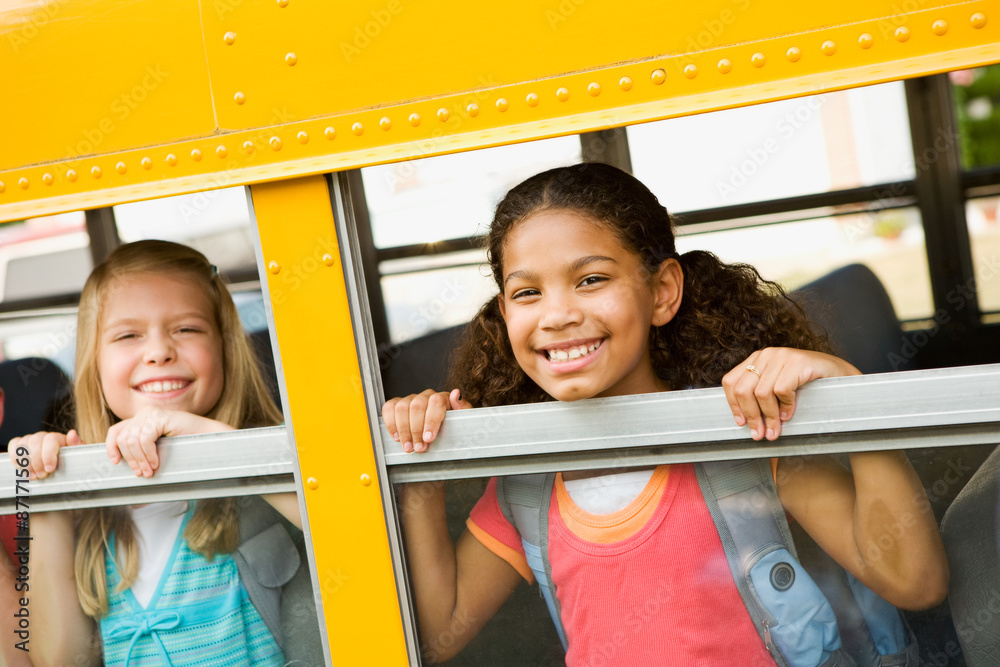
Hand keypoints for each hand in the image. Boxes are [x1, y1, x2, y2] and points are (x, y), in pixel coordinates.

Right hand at [7, 430, 81, 479]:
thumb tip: (72, 433)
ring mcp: (32, 440)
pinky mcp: (22, 445)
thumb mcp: (77, 455)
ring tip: (32, 475)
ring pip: (24, 444)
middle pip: (35, 442)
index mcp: (59, 438)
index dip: (48, 455)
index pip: (51, 439)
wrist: (63, 467)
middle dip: (37, 462)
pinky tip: (22, 467)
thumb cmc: (70, 461)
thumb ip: (76, 445)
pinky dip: (15, 456)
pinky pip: (14, 444)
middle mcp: (44, 437)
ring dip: (26, 462)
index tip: (49, 469)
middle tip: (41, 475)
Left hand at [105, 406, 232, 476]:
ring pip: (131, 440)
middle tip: (142, 473)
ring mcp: (151, 413)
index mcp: (141, 419)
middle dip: (130, 459)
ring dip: (140, 460)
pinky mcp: (160, 417)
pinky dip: (148, 454)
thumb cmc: (185, 444)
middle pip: (122, 439)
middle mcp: (144, 413)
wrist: (207, 438)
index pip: (116, 431)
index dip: (111, 447)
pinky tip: (157, 462)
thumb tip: (120, 460)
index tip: (115, 462)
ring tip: (150, 470)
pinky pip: (144, 439)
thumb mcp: (155, 447)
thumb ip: (140, 447)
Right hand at [382, 388, 471, 452]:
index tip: (429, 438)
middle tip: (418, 447)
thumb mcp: (464, 420)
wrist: (443, 434)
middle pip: (417, 406)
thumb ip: (462, 407)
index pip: (435, 401)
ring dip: (403, 430)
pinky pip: (389, 408)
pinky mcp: (398, 405)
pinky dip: (390, 423)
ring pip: (402, 408)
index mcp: (443, 398)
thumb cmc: (454, 426)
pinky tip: (396, 436)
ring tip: (408, 446)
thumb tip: (456, 394)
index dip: (431, 420)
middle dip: (416, 430)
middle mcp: (426, 396)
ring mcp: (411, 400)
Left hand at [721, 347, 859, 440]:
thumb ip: (761, 397)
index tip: (741, 424)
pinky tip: (789, 414)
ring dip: (768, 417)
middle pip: (743, 389)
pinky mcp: (797, 361)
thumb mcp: (778, 389)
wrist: (841, 376)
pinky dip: (785, 406)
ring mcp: (782, 356)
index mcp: (756, 360)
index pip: (731, 381)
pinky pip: (781, 390)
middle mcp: (766, 355)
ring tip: (775, 430)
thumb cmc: (808, 386)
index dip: (733, 405)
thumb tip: (744, 422)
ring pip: (761, 392)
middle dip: (751, 416)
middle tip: (760, 434)